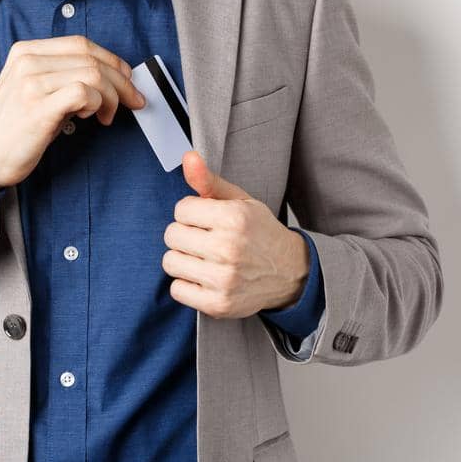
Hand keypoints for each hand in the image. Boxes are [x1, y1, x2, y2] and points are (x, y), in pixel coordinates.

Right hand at [0, 34, 146, 189]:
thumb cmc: (13, 127)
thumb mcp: (33, 89)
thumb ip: (62, 75)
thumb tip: (109, 76)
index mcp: (26, 51)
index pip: (80, 44)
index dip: (111, 59)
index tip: (126, 78)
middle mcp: (28, 61)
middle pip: (91, 57)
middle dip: (121, 80)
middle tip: (132, 99)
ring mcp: (31, 82)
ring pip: (93, 74)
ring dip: (111, 96)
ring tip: (106, 115)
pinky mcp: (38, 106)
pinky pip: (84, 93)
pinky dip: (97, 104)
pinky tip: (92, 118)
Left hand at [162, 150, 309, 317]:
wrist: (290, 272)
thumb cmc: (259, 232)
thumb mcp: (240, 201)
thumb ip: (209, 180)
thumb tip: (187, 157)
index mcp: (234, 218)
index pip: (181, 209)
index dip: (192, 213)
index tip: (208, 220)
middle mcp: (228, 248)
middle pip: (171, 235)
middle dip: (185, 234)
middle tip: (205, 239)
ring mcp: (223, 279)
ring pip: (170, 262)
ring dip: (183, 259)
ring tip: (203, 258)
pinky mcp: (218, 304)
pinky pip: (177, 289)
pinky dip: (186, 284)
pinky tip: (205, 277)